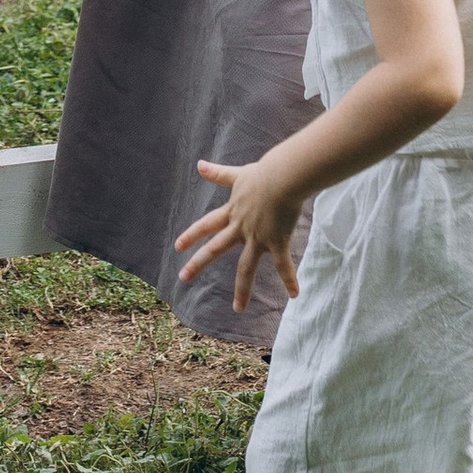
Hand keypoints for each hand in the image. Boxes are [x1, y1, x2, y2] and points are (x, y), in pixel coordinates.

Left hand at [176, 153, 304, 316]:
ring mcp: (257, 237)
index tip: (177, 247)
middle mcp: (241, 228)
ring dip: (242, 290)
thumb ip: (219, 173)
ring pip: (246, 268)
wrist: (282, 177)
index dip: (191, 235)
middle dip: (198, 263)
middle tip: (183, 277)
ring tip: (238, 309)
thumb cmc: (264, 173)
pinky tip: (295, 294)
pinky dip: (289, 279)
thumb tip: (199, 164)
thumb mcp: (238, 174)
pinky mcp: (277, 242)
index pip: (206, 225)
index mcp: (232, 212)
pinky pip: (283, 265)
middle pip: (215, 248)